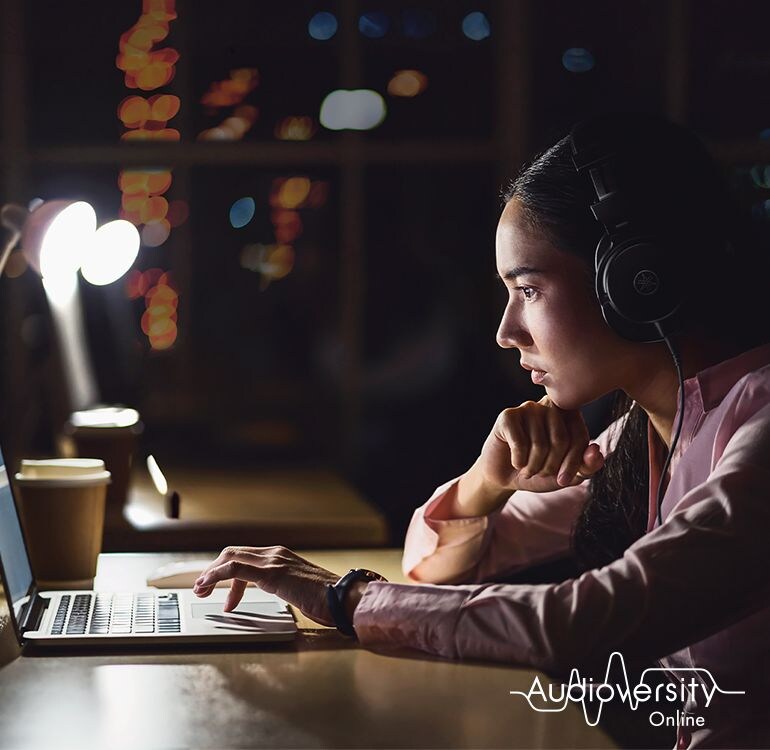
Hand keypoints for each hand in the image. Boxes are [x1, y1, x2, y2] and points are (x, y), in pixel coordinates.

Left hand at [193, 545, 343, 626]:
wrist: (344, 598)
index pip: (246, 557)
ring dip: (210, 573)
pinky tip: (208, 587)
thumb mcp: (300, 590)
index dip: (227, 572)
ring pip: (230, 557)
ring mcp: (273, 561)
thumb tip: (279, 598)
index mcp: (282, 556)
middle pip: (233, 553)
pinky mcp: (271, 573)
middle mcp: (275, 554)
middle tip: (203, 589)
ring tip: (201, 590)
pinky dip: (217, 576)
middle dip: (213, 570)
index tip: (223, 594)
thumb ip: (286, 588)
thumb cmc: (328, 599)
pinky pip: (235, 569)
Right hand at [455, 395, 604, 516]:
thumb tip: (596, 451)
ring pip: (539, 444)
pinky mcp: (508, 416)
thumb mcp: (567, 474)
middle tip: (541, 472)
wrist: (507, 477)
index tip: (563, 479)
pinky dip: (518, 461)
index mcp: (569, 415)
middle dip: (551, 466)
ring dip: (533, 467)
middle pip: (560, 439)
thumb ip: (587, 466)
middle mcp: (549, 406)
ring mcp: (528, 408)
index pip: (580, 436)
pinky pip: (519, 443)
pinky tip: (515, 461)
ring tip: (528, 469)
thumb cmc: (540, 469)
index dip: (574, 463)